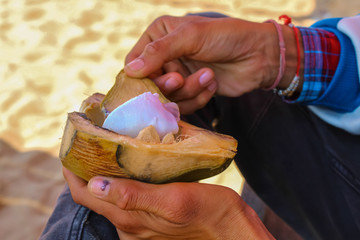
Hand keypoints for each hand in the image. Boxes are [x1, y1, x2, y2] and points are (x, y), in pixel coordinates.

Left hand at [63, 167, 274, 239]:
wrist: (228, 228)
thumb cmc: (206, 211)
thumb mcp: (173, 200)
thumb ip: (134, 196)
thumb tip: (96, 183)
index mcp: (129, 218)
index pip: (85, 194)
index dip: (72, 172)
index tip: (69, 147)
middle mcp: (129, 223)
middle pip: (94, 194)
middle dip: (85, 169)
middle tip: (87, 141)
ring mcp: (139, 222)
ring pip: (109, 195)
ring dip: (102, 173)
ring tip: (104, 146)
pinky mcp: (150, 218)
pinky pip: (126, 197)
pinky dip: (120, 179)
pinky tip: (130, 163)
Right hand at [124, 15, 282, 113]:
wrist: (258, 55)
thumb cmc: (226, 37)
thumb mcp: (191, 36)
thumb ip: (159, 51)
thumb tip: (130, 70)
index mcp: (158, 35)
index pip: (133, 62)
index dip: (140, 76)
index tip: (153, 81)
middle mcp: (164, 56)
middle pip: (149, 84)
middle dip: (168, 85)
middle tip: (181, 78)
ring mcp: (178, 75)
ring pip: (167, 97)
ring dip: (188, 90)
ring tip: (208, 76)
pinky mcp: (190, 91)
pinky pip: (183, 105)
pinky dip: (198, 98)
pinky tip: (212, 84)